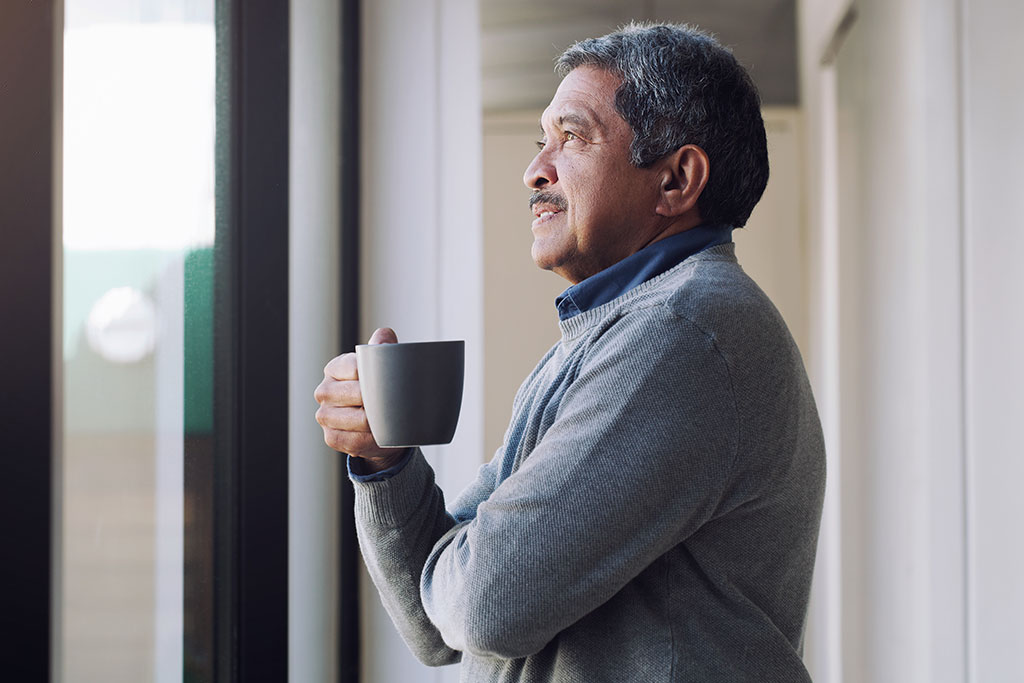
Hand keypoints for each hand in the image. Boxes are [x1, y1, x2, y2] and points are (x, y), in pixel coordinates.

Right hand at [314, 327, 408, 470]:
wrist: (378, 425)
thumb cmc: (379, 391)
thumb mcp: (382, 368)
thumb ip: (383, 349)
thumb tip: (384, 335)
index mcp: (335, 368)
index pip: (355, 368)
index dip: (375, 376)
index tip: (390, 381)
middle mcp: (325, 391)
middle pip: (356, 394)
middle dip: (379, 400)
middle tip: (395, 403)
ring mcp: (325, 415)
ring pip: (356, 419)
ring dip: (377, 422)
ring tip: (390, 420)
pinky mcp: (331, 437)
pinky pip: (353, 440)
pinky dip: (370, 440)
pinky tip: (379, 435)